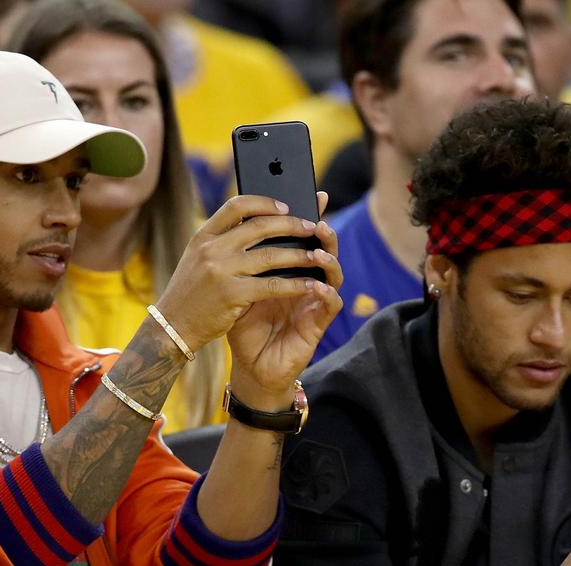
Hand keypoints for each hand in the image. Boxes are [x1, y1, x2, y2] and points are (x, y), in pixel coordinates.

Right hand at [155, 192, 341, 408]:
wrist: (172, 327)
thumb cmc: (191, 293)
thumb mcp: (198, 259)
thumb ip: (222, 242)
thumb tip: (260, 226)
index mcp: (203, 236)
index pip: (236, 206)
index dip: (264, 203)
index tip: (285, 206)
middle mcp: (211, 249)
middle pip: (260, 227)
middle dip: (291, 225)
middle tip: (312, 227)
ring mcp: (221, 271)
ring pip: (271, 256)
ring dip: (299, 254)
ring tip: (317, 255)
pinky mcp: (232, 295)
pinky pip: (272, 285)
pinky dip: (294, 284)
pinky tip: (309, 284)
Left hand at [227, 192, 342, 406]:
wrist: (249, 366)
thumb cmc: (243, 326)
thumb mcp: (237, 287)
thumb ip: (241, 260)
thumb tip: (236, 224)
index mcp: (287, 268)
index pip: (301, 236)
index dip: (309, 214)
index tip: (312, 194)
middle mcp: (305, 280)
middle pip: (322, 247)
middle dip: (322, 231)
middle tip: (316, 220)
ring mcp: (314, 301)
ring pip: (334, 272)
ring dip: (329, 259)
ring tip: (318, 251)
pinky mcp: (318, 323)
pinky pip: (330, 303)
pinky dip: (326, 292)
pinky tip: (316, 284)